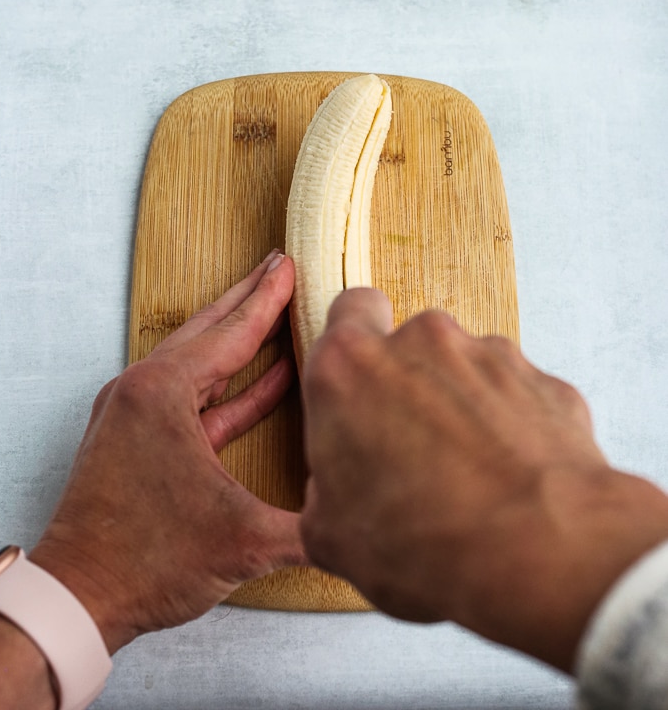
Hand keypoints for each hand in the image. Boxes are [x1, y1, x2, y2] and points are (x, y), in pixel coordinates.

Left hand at [30, 251, 305, 653]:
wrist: (78, 597)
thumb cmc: (144, 563)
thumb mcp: (244, 542)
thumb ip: (311, 526)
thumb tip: (358, 517)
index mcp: (162, 393)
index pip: (231, 333)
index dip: (269, 298)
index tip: (289, 264)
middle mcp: (142, 390)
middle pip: (209, 331)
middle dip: (249, 299)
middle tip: (279, 267)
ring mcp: (135, 412)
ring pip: (199, 362)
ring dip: (239, 340)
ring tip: (275, 314)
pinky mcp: (136, 437)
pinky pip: (193, 397)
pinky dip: (230, 386)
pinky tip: (268, 380)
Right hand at [300, 289, 667, 671]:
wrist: (542, 557)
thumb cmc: (429, 545)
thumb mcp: (332, 538)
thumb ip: (324, 491)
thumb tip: (336, 494)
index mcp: (350, 367)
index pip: (347, 311)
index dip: (355, 348)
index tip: (359, 387)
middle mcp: (420, 342)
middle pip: (409, 345)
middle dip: (410, 386)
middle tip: (412, 453)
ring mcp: (489, 355)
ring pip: (465, 370)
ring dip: (462, 407)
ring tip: (470, 477)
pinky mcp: (544, 380)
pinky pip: (516, 396)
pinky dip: (511, 427)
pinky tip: (511, 481)